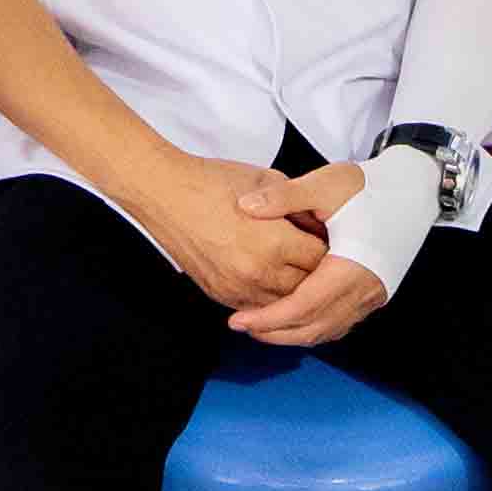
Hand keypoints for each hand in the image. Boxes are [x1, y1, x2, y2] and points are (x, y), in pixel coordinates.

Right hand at [136, 155, 334, 320]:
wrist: (164, 194)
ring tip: (295, 269)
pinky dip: (268, 298)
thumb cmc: (212, 182)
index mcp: (274, 242)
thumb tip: (315, 223)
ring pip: (283, 304)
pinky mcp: (221, 295)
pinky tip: (270, 280)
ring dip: (292, 289)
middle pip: (306, 287)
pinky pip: (257, 309)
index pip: (320, 258)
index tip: (326, 238)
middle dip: (314, 271)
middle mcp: (259, 272)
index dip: (327, 246)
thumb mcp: (266, 181)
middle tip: (313, 256)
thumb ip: (297, 206)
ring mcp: (238, 288)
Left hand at [219, 164, 394, 346]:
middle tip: (241, 325)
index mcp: (351, 267)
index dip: (269, 319)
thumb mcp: (325, 184)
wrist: (412, 189)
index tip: (238, 321)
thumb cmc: (370, 186)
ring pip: (328, 329)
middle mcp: (365, 289)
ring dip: (293, 333)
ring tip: (260, 325)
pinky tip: (292, 317)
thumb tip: (245, 206)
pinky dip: (313, 326)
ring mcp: (372, 295)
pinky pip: (339, 322)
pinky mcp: (373, 293)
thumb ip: (284, 196)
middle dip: (275, 332)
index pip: (303, 307)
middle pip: (314, 327)